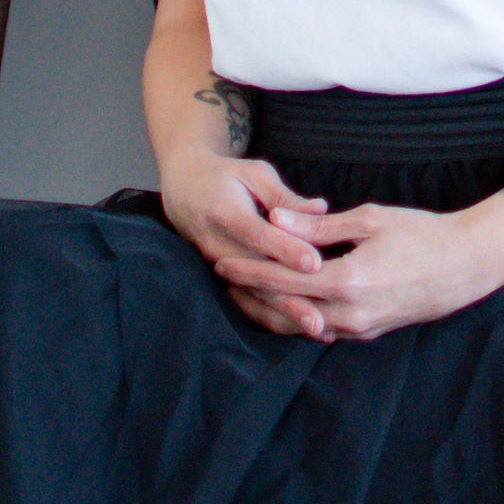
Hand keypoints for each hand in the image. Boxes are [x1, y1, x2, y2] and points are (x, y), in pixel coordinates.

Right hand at [158, 146, 332, 334]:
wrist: (182, 189)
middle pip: (256, 275)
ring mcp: (216, 264)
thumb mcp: (254, 175)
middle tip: (318, 318)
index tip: (314, 263)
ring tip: (314, 328)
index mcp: (226, 212)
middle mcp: (217, 244)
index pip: (259, 235)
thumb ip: (285, 196)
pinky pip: (247, 297)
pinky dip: (271, 312)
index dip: (286, 249)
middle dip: (288, 298)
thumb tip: (321, 209)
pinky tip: (297, 326)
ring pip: (252, 293)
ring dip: (283, 313)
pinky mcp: (221, 276)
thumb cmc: (226, 177)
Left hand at [226, 201, 503, 343]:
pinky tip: (288, 304)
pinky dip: (301, 316)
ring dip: (273, 310)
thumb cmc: (422, 233)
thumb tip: (276, 219)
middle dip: (251, 295)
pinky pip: (324, 329)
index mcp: (346, 282)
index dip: (248, 271)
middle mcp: (349, 314)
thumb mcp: (369, 220)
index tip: (221, 261)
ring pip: (302, 325)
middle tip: (224, 280)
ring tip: (247, 294)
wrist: (468, 264)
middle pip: (284, 309)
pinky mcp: (371, 331)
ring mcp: (361, 328)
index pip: (282, 280)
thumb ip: (319, 227)